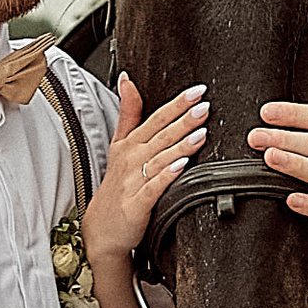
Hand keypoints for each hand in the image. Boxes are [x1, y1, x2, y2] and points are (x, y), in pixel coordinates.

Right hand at [83, 77, 206, 262]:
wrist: (103, 228)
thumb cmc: (117, 185)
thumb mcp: (119, 145)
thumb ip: (128, 113)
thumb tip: (127, 80)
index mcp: (131, 144)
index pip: (156, 118)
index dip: (177, 104)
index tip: (197, 91)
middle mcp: (132, 160)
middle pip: (161, 136)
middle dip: (183, 120)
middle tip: (204, 106)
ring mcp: (133, 183)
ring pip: (160, 159)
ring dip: (180, 145)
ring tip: (201, 133)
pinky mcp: (136, 205)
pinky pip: (153, 188)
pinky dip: (166, 176)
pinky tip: (181, 166)